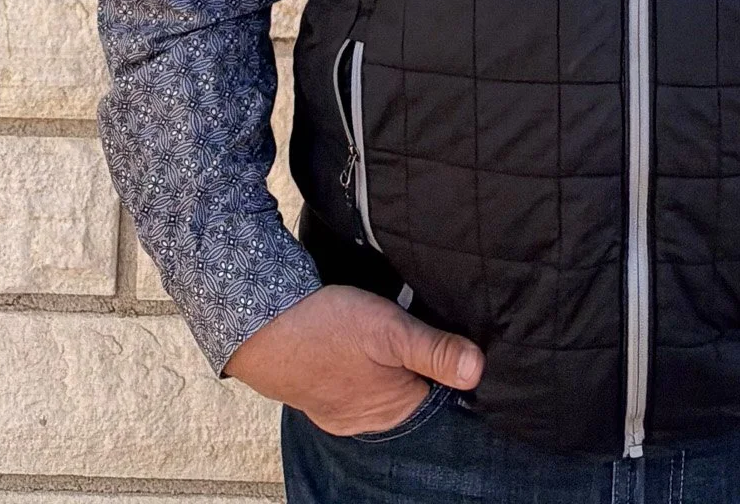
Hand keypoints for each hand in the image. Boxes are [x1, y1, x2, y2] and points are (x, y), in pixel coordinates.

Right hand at [225, 284, 483, 435]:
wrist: (262, 326)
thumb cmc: (327, 328)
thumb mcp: (390, 331)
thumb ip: (434, 350)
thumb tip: (477, 369)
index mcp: (395, 411)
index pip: (440, 388)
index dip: (446, 358)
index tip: (441, 330)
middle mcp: (371, 421)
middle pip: (412, 385)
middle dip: (416, 358)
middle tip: (411, 317)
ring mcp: (344, 411)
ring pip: (384, 382)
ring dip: (388, 358)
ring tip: (380, 328)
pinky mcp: (323, 395)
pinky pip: (356, 381)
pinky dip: (361, 362)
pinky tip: (356, 341)